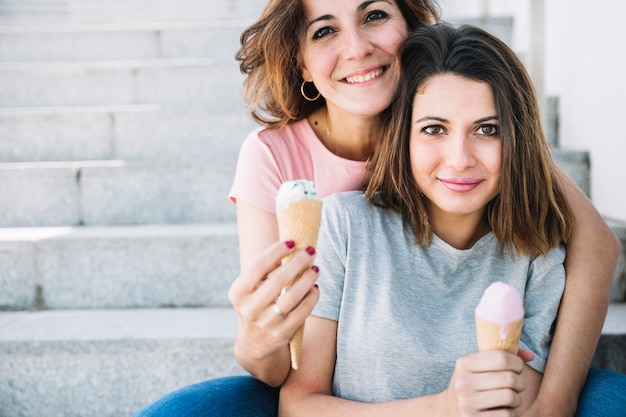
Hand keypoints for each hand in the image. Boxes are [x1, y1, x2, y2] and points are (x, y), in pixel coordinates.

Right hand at [228, 240, 319, 360]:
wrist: (254, 343)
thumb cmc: (255, 304)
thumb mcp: (250, 289)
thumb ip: (265, 270)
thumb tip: (290, 248)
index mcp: (238, 293)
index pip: (257, 266)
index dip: (276, 252)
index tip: (292, 242)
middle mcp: (249, 309)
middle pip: (278, 280)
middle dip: (297, 262)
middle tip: (311, 251)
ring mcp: (266, 323)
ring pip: (292, 296)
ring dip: (307, 279)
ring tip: (315, 268)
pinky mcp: (282, 333)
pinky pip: (302, 312)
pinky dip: (312, 297)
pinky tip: (315, 287)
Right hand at [442, 350, 526, 415]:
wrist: (448, 410)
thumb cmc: (471, 384)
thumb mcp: (478, 367)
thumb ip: (503, 357)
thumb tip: (531, 355)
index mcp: (464, 364)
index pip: (502, 358)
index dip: (517, 363)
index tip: (517, 368)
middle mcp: (463, 382)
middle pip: (510, 378)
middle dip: (520, 383)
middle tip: (516, 385)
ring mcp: (467, 403)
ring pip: (511, 397)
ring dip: (517, 399)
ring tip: (510, 398)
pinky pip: (507, 415)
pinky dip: (510, 413)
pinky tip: (501, 410)